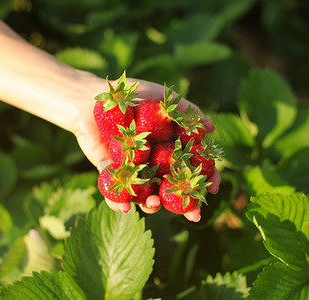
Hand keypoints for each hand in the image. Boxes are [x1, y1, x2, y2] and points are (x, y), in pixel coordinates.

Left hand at [74, 75, 219, 221]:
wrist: (95, 95)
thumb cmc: (131, 93)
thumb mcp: (163, 99)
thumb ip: (188, 112)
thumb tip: (212, 128)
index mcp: (169, 148)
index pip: (191, 167)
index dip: (204, 179)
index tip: (213, 189)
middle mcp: (153, 163)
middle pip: (172, 188)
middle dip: (185, 205)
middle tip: (194, 215)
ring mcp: (132, 170)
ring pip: (146, 195)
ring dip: (152, 206)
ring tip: (156, 204)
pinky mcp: (110, 173)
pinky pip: (115, 192)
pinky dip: (118, 202)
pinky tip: (125, 207)